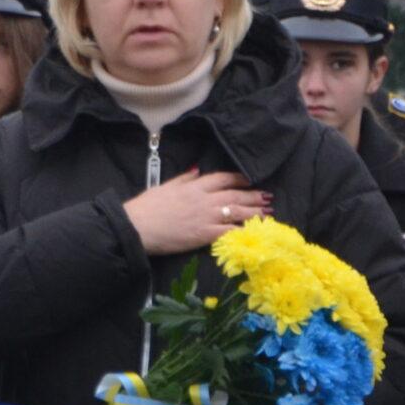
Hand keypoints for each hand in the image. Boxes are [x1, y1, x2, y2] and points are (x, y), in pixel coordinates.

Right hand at [120, 170, 269, 256]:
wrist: (137, 227)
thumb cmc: (146, 207)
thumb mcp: (165, 186)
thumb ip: (184, 178)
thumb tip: (197, 170)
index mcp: (194, 186)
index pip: (223, 178)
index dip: (238, 179)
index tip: (248, 181)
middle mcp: (204, 199)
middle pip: (235, 195)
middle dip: (253, 196)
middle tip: (267, 198)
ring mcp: (206, 217)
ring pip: (237, 212)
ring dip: (254, 212)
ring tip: (267, 213)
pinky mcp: (204, 234)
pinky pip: (230, 231)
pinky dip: (244, 231)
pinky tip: (255, 233)